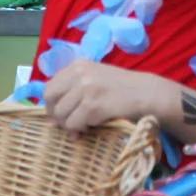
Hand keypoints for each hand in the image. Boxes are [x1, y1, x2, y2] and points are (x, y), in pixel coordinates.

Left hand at [40, 59, 168, 132]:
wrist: (145, 93)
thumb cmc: (120, 88)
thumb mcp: (95, 77)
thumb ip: (74, 87)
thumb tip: (52, 114)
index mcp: (78, 66)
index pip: (49, 86)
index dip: (51, 104)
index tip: (60, 113)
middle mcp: (79, 74)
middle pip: (51, 100)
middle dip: (57, 115)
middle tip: (68, 123)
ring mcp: (86, 89)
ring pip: (61, 115)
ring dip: (70, 125)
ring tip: (84, 125)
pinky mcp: (93, 106)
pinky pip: (74, 124)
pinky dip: (80, 130)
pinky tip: (91, 127)